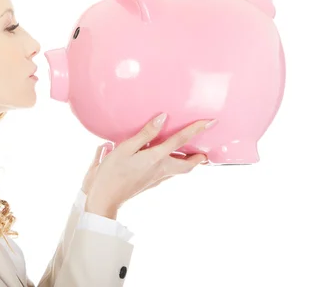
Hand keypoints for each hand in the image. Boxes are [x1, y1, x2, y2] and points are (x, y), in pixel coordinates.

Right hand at [85, 113, 215, 218]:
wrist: (105, 199)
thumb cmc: (112, 172)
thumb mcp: (125, 148)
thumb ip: (145, 134)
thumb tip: (162, 118)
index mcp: (156, 158)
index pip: (180, 140)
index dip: (196, 129)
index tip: (211, 122)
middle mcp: (161, 169)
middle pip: (188, 165)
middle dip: (199, 158)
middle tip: (205, 151)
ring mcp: (156, 179)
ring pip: (179, 171)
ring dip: (188, 163)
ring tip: (190, 154)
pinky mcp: (150, 184)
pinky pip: (168, 174)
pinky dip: (174, 167)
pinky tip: (164, 161)